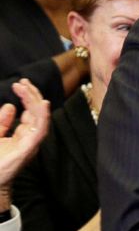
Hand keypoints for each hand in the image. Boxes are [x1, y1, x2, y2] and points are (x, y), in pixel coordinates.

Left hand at [0, 80, 49, 207]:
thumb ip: (3, 122)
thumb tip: (10, 106)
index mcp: (23, 135)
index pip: (30, 112)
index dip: (26, 97)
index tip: (19, 84)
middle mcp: (30, 138)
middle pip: (37, 112)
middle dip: (32, 95)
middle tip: (23, 82)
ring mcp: (31, 143)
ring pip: (40, 118)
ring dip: (35, 101)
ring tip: (27, 88)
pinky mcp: (29, 148)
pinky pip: (41, 129)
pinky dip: (43, 116)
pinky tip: (41, 104)